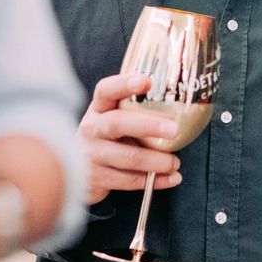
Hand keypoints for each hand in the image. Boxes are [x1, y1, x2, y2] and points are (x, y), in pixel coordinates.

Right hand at [79, 73, 182, 204]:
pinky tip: (171, 178)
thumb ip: (136, 111)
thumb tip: (183, 104)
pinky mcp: (96, 179)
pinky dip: (154, 180)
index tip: (146, 80)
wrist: (77, 171)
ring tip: (175, 162)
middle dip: (149, 126)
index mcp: (98, 109)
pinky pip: (130, 181)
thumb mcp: (114, 118)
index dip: (125, 84)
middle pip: (118, 123)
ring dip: (157, 161)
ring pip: (128, 157)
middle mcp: (91, 129)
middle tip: (173, 129)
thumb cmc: (108, 138)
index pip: (106, 90)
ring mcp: (91, 155)